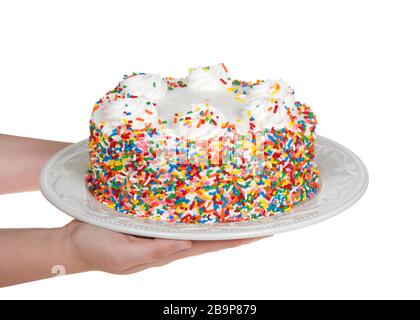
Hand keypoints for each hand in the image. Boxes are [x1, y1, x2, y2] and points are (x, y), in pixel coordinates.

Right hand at [65, 220, 260, 274]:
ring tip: (244, 206)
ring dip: (221, 216)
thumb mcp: (124, 257)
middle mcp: (172, 240)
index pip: (212, 245)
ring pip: (199, 221)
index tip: (262, 232)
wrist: (76, 242)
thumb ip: (156, 252)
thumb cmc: (98, 251)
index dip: (238, 239)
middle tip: (264, 216)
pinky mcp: (153, 217)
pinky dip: (197, 206)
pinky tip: (206, 199)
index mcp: (169, 251)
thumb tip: (188, 244)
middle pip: (212, 234)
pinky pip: (181, 211)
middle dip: (238, 228)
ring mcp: (164, 228)